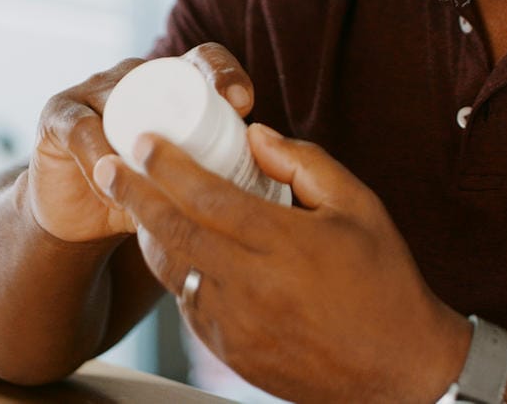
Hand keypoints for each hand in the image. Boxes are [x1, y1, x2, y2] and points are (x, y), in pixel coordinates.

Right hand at [26, 44, 254, 244]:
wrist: (81, 218)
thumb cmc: (146, 195)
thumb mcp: (190, 183)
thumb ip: (223, 175)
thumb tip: (280, 189)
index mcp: (172, 84)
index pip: (204, 60)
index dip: (225, 73)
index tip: (245, 105)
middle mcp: (134, 76)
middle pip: (164, 72)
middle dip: (192, 94)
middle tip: (216, 128)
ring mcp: (94, 90)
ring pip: (123, 101)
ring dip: (142, 139)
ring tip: (162, 175)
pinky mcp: (58, 115)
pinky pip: (82, 129)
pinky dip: (100, 158)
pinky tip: (113, 183)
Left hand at [93, 124, 468, 402]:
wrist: (400, 371)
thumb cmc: (384, 280)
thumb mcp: (358, 206)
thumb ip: (304, 163)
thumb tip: (254, 135)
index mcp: (283, 244)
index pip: (207, 197)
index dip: (168, 167)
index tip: (145, 142)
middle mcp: (252, 285)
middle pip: (173, 232)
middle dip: (134, 195)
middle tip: (105, 167)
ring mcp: (237, 324)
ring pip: (173, 272)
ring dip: (148, 236)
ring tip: (132, 205)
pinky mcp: (232, 353)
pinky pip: (189, 306)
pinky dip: (177, 274)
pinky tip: (176, 252)